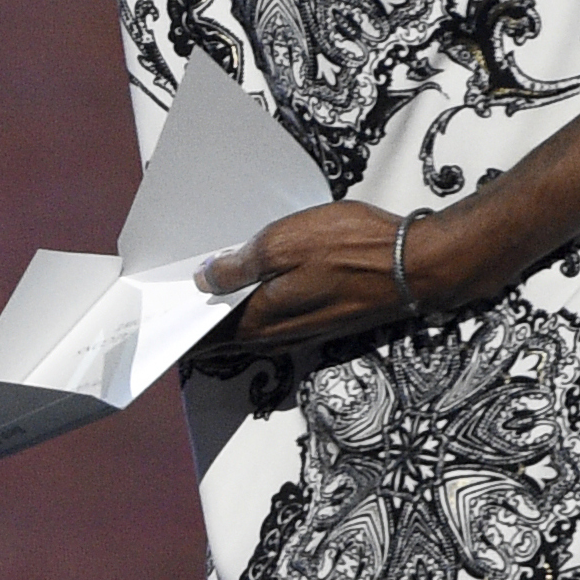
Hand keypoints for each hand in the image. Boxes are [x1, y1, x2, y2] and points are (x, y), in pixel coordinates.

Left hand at [201, 201, 488, 349]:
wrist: (421, 265)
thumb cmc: (355, 248)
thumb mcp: (284, 242)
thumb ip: (240, 264)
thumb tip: (204, 280)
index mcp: (263, 320)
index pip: (208, 337)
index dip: (182, 328)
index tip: (159, 320)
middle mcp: (281, 335)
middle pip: (228, 337)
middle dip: (201, 323)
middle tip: (176, 304)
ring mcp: (307, 331)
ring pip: (254, 330)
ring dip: (230, 317)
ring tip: (208, 295)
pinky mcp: (327, 321)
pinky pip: (279, 322)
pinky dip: (259, 311)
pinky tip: (257, 290)